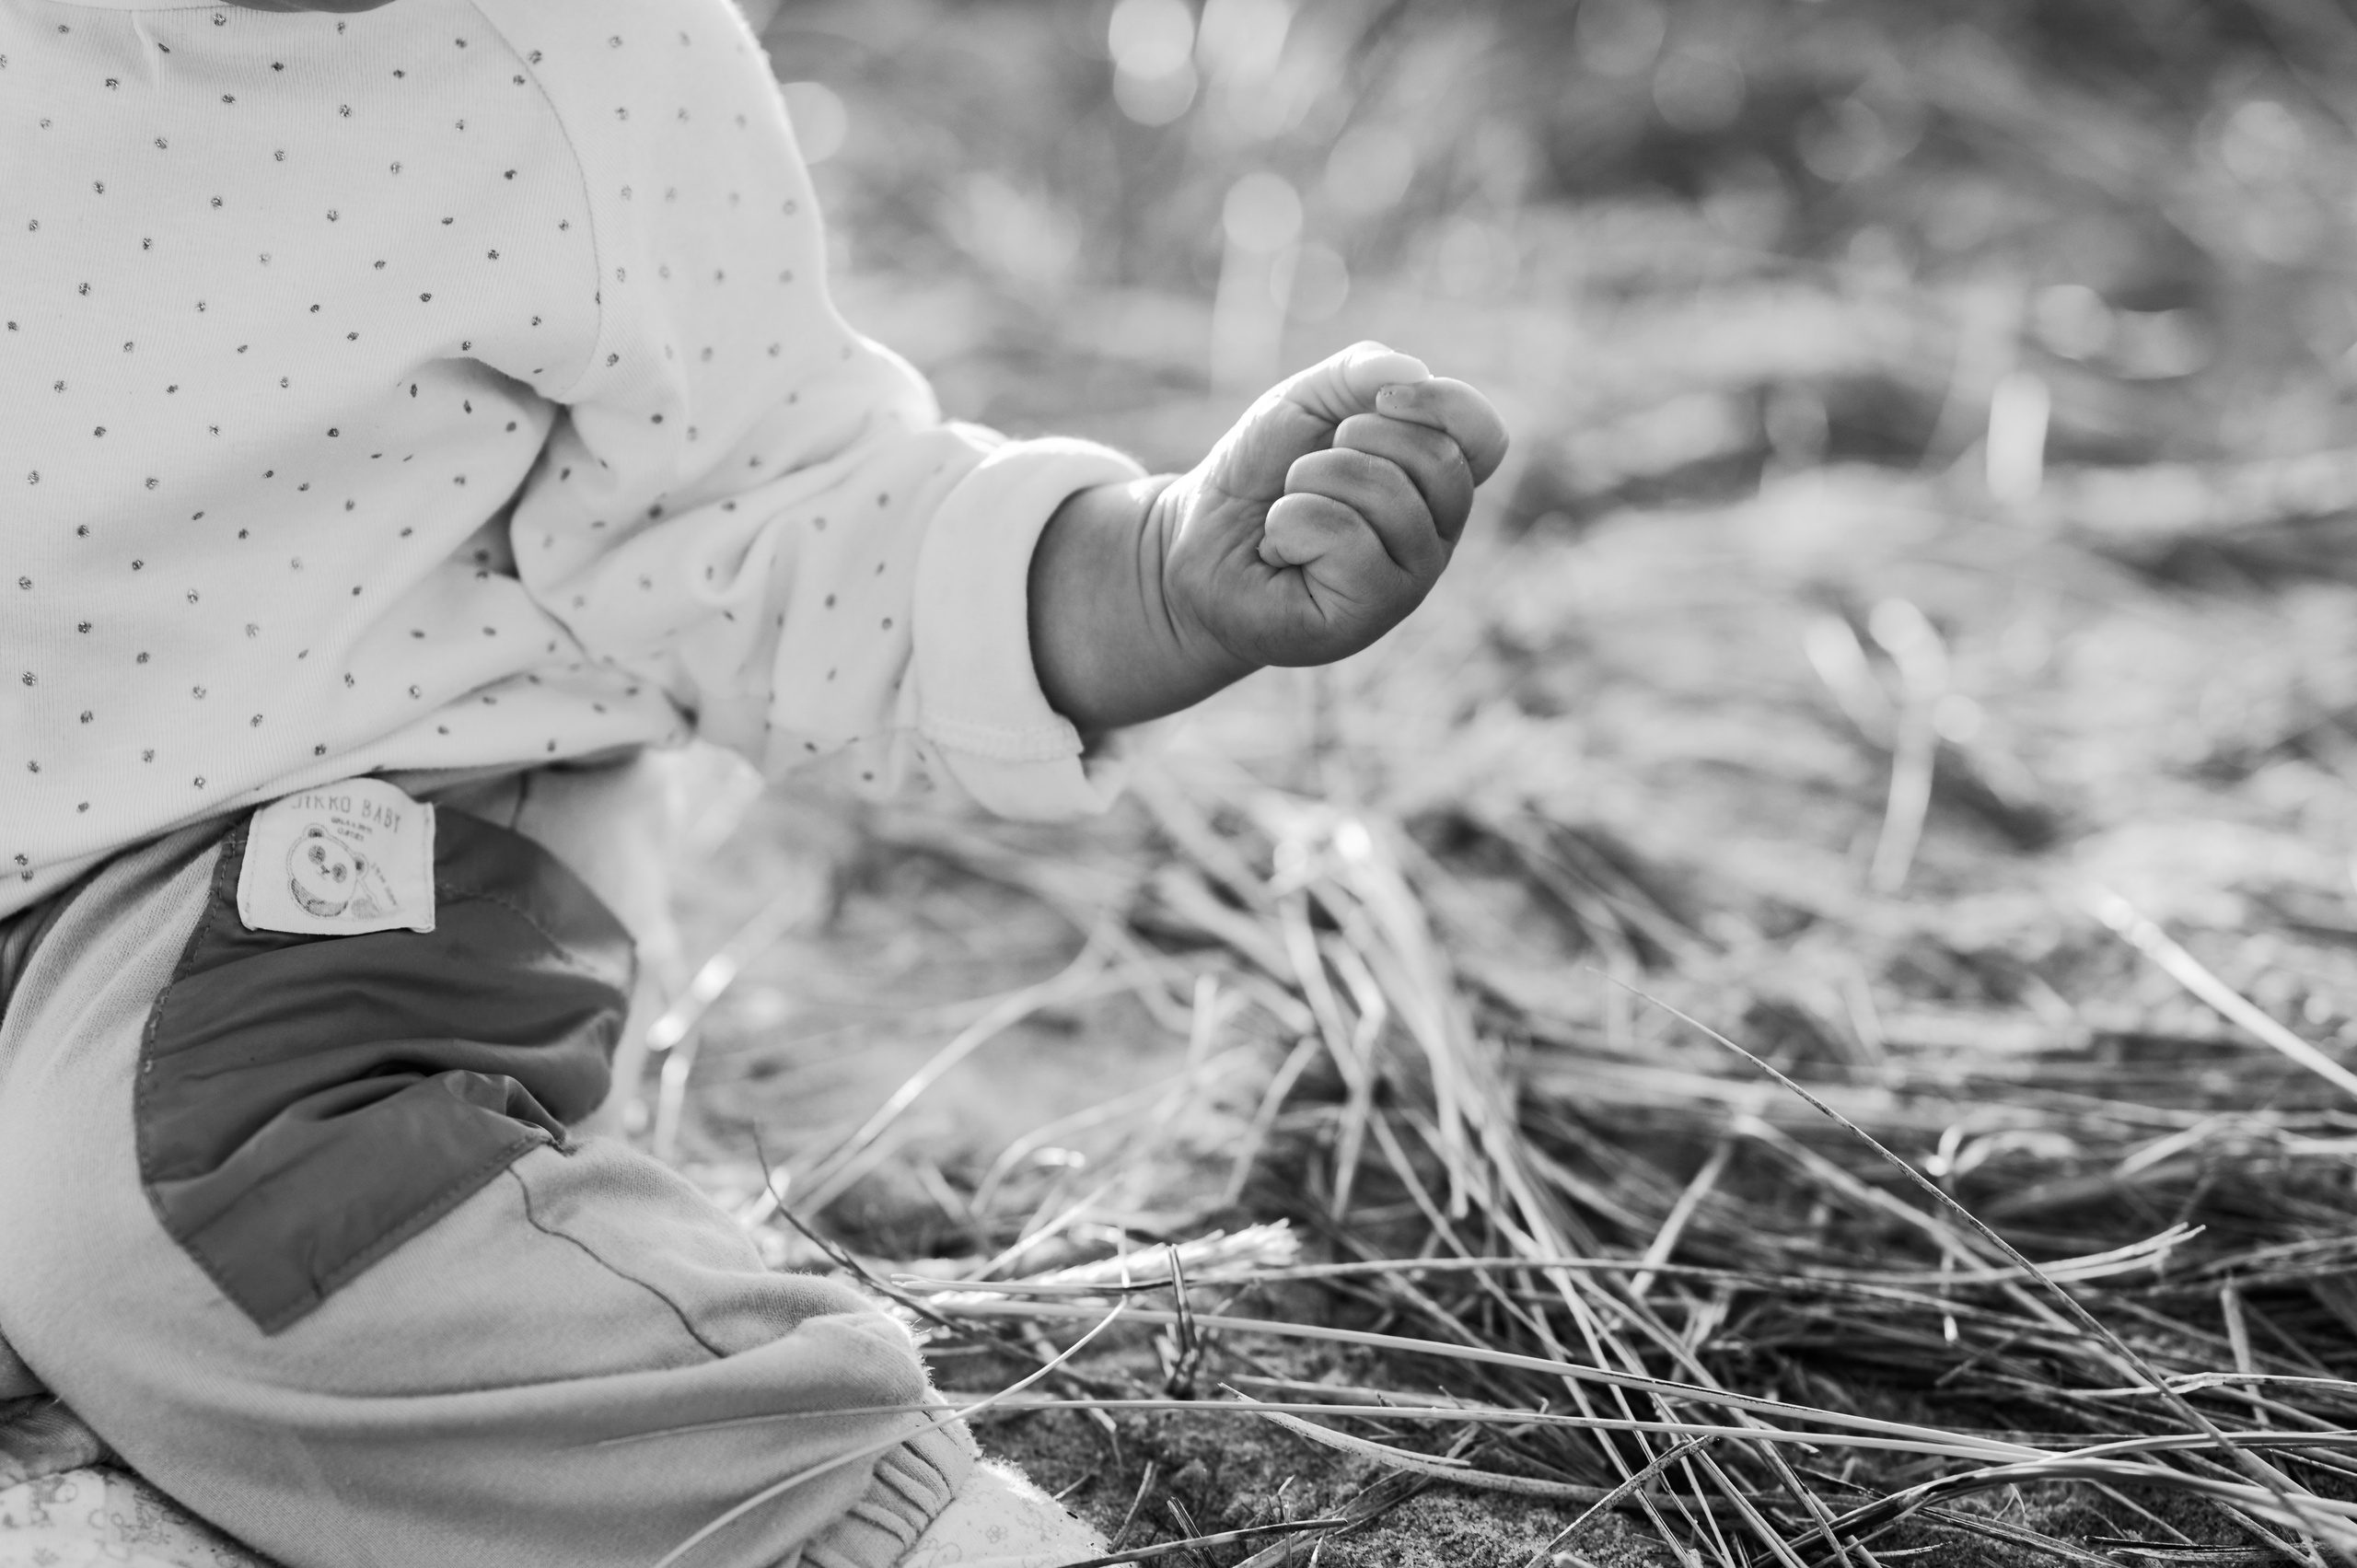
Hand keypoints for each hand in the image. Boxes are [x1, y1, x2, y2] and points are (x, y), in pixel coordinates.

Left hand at [1026, 342, 1506, 734]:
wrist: (1195, 539)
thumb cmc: (1261, 475)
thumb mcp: (1306, 402)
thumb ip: (1358, 373)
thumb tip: (1410, 372)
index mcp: (1436, 485)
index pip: (1484, 438)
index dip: (1442, 404)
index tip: (1378, 396)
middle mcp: (1435, 538)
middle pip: (1437, 460)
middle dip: (1354, 443)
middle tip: (1308, 470)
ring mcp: (1406, 584)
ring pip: (1388, 497)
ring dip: (1312, 483)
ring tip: (1289, 511)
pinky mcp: (1365, 616)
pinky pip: (1346, 539)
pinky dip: (1293, 524)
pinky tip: (1281, 550)